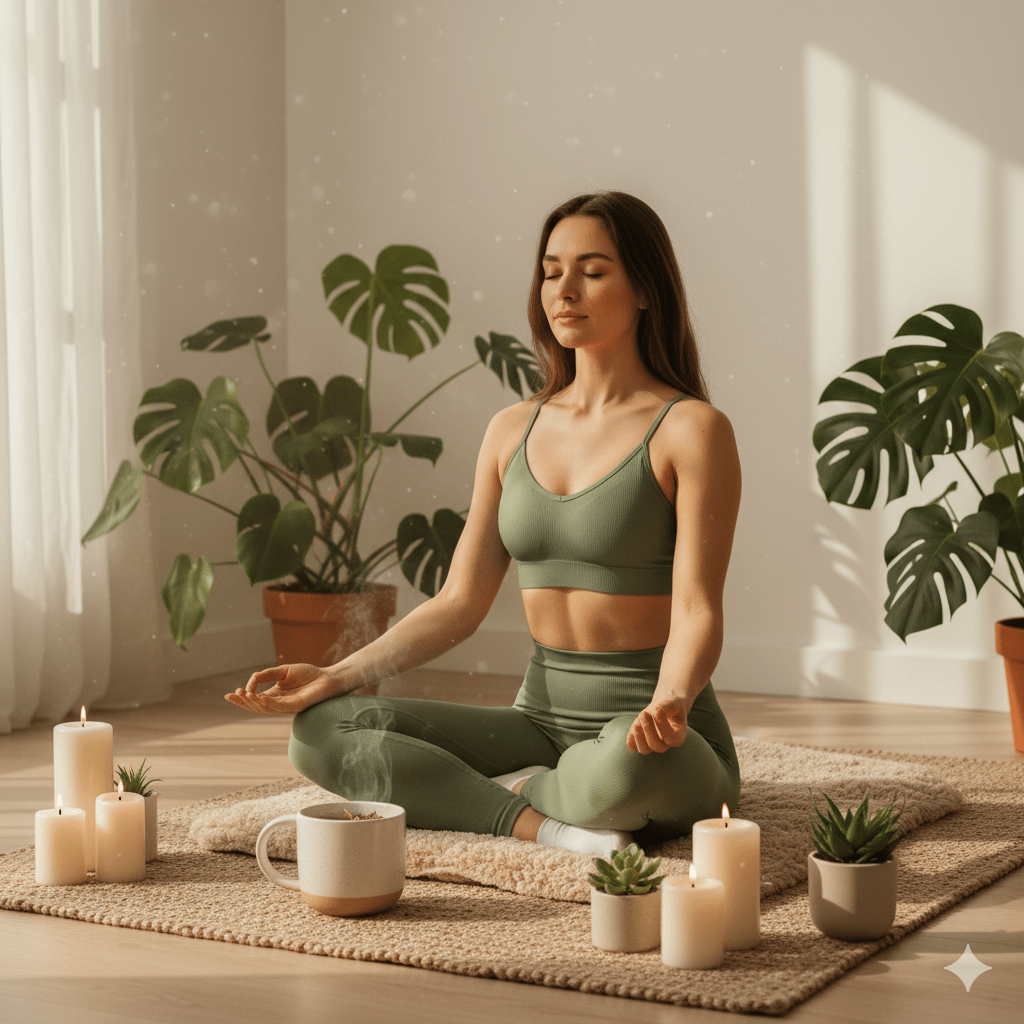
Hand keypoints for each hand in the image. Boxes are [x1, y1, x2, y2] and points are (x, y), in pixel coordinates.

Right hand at [225, 663, 342, 714]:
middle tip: (233, 695)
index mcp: (275, 695)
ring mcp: (287, 706)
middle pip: (257, 706)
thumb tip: (252, 678)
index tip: (230, 693)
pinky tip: (261, 698)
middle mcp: (279, 703)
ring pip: (267, 709)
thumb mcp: (284, 671)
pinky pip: (280, 707)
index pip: (255, 699)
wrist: (327, 678)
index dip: (242, 698)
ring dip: (255, 703)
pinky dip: (270, 703)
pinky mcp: (296, 706)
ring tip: (245, 695)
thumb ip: (268, 674)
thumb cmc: (308, 674)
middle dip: (244, 702)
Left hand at [626, 695, 688, 753]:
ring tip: (639, 717)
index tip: (657, 710)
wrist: (664, 707)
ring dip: (638, 733)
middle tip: (643, 713)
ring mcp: (653, 746)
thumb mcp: (672, 702)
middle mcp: (666, 745)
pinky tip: (636, 723)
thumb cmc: (670, 705)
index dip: (662, 726)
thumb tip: (653, 712)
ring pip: (644, 750)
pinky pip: (632, 746)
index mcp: (678, 737)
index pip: (671, 739)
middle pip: (656, 746)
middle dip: (648, 730)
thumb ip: (664, 707)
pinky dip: (631, 735)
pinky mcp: (640, 743)